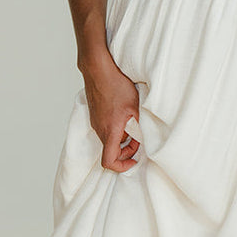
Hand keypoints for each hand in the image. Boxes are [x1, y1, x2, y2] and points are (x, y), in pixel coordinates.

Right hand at [81, 55, 141, 173]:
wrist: (98, 70)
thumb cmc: (115, 86)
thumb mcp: (135, 108)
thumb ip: (137, 127)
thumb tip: (141, 138)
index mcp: (110, 131)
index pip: (109, 161)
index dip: (122, 166)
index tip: (134, 159)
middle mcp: (100, 130)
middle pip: (111, 153)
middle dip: (126, 151)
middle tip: (138, 139)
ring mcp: (95, 123)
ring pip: (108, 142)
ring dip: (122, 140)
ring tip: (133, 126)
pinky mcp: (95, 117)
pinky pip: (105, 131)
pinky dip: (116, 131)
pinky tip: (124, 118)